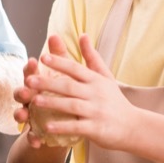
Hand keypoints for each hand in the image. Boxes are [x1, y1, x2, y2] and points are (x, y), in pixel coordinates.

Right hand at [14, 35, 72, 147]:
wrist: (66, 125)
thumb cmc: (63, 95)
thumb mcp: (66, 77)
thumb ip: (60, 58)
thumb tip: (56, 35)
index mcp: (37, 84)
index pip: (31, 74)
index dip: (31, 69)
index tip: (34, 61)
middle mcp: (30, 99)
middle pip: (21, 93)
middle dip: (21, 91)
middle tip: (26, 90)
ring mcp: (30, 116)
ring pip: (21, 114)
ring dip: (20, 114)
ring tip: (23, 116)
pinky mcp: (35, 132)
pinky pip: (31, 136)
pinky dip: (32, 138)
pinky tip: (36, 141)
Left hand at [24, 34, 136, 149]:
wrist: (134, 126)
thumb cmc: (115, 100)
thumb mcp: (105, 76)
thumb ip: (91, 57)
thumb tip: (82, 34)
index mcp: (95, 80)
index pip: (75, 69)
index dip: (59, 62)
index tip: (43, 57)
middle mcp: (96, 94)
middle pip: (69, 86)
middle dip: (48, 83)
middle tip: (29, 80)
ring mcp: (96, 111)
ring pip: (71, 105)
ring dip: (52, 104)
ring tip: (34, 101)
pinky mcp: (96, 128)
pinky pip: (76, 127)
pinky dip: (62, 127)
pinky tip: (47, 127)